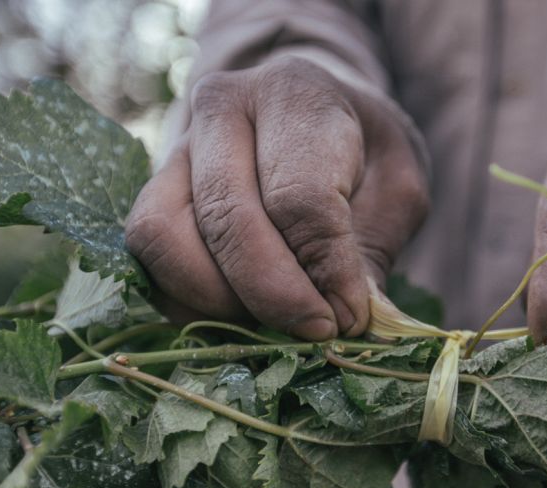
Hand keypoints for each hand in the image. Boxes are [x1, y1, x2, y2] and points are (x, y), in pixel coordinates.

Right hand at [126, 57, 427, 339]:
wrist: (316, 121)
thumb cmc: (365, 155)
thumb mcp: (397, 190)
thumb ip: (371, 250)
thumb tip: (348, 321)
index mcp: (295, 96)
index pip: (299, 197)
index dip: (325, 269)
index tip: (350, 316)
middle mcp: (222, 109)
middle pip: (227, 217)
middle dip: (272, 294)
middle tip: (317, 331)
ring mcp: (176, 149)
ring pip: (166, 239)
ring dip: (222, 303)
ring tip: (279, 322)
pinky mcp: (151, 193)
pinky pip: (149, 263)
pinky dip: (191, 304)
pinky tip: (244, 316)